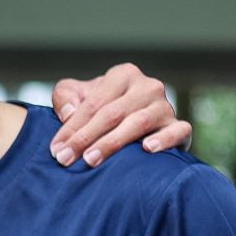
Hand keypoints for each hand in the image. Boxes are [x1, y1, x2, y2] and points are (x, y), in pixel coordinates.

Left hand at [50, 63, 189, 166]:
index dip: (73, 127)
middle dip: (86, 138)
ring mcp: (165, 106)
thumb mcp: (79, 96)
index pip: (94, 103)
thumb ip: (65, 97)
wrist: (136, 125)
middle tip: (66, 160)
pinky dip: (164, 139)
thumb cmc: (103, 109)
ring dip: (113, 142)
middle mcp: (147, 87)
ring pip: (139, 123)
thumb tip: (68, 114)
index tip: (56, 150)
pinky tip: (147, 149)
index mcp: (123, 75)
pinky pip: (177, 131)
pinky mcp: (180, 126)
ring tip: (91, 160)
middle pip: (113, 113)